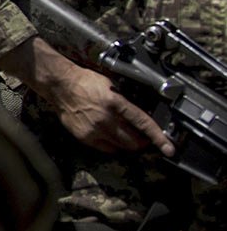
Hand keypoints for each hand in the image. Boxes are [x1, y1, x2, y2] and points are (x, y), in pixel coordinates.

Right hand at [0, 36, 175, 155]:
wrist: (61, 85)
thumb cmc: (86, 82)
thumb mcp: (112, 86)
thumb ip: (126, 103)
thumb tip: (142, 117)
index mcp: (115, 103)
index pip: (143, 124)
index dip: (159, 138)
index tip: (169, 149)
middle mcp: (106, 118)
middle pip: (134, 141)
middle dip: (143, 142)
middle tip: (144, 138)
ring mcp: (95, 129)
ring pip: (121, 147)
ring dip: (128, 144)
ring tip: (126, 136)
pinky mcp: (85, 137)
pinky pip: (106, 148)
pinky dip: (113, 145)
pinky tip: (110, 135)